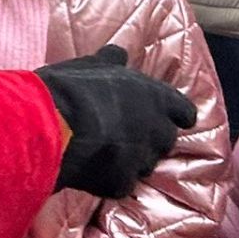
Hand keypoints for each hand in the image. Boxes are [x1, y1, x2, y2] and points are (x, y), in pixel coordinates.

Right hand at [36, 46, 196, 197]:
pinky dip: (108, 178)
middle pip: (165, 140)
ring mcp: (142, 161)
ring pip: (144, 164)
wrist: (53, 125)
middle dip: (148, 138)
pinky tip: (89, 168)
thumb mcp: (92, 65)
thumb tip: (119, 53)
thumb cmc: (74, 88)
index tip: (161, 114)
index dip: (174, 114)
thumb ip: (112, 62)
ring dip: (130, 159)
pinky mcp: (122, 184)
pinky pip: (120, 183)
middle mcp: (158, 131)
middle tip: (122, 131)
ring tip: (103, 151)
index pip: (185, 112)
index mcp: (158, 99)